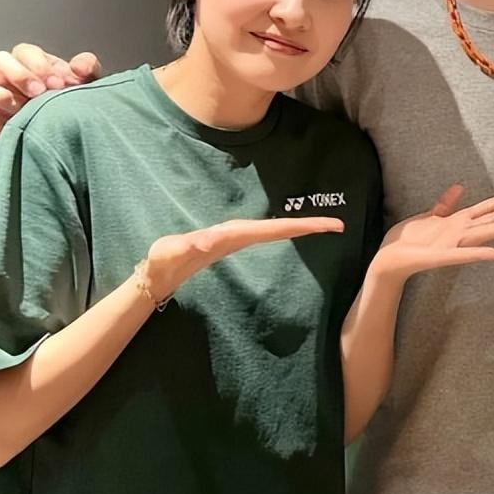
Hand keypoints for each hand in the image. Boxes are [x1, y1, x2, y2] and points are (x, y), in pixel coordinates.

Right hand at [0, 44, 101, 130]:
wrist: (73, 130)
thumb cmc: (77, 100)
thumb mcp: (89, 83)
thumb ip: (88, 67)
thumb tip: (78, 65)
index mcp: (32, 61)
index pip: (24, 51)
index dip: (39, 65)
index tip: (58, 84)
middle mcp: (10, 74)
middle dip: (19, 75)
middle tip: (40, 94)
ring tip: (20, 108)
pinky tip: (11, 121)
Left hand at [143, 216, 343, 300]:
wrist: (156, 269)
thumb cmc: (162, 261)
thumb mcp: (171, 254)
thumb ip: (184, 248)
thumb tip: (202, 244)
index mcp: (232, 234)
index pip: (270, 229)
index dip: (298, 227)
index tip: (324, 226)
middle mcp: (238, 232)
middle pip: (280, 226)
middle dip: (308, 224)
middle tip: (337, 224)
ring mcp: (238, 237)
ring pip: (275, 229)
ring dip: (301, 227)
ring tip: (327, 226)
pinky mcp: (236, 243)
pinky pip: (266, 236)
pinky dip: (287, 232)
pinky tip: (299, 232)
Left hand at [370, 186, 493, 282]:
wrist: (390, 258)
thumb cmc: (409, 239)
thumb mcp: (428, 216)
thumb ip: (445, 204)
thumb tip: (459, 187)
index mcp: (458, 222)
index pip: (488, 208)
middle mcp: (460, 233)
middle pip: (492, 218)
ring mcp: (453, 245)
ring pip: (483, 234)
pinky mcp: (441, 256)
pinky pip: (462, 255)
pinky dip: (477, 253)